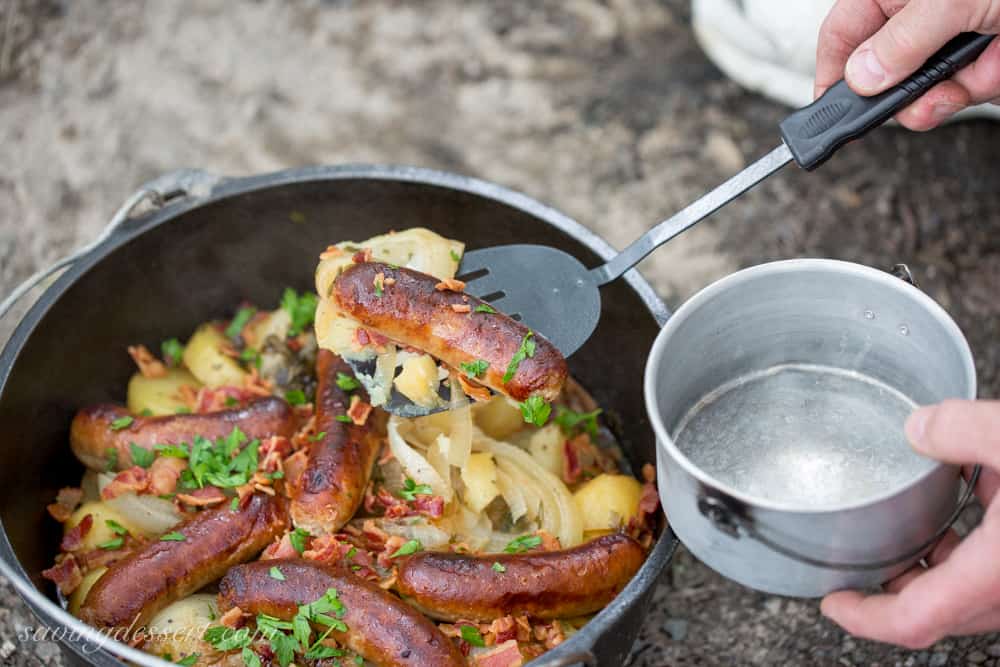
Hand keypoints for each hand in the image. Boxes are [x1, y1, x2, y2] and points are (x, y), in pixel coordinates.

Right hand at [815, 0, 999, 129]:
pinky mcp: (979, 57)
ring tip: (981, 68)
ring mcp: (947, 38)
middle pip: (883, 76)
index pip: (840, 36)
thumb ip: (900, 42)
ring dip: (955, 91)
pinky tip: (998, 61)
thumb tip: (860, 79)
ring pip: (927, 90)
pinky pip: (967, 89)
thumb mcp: (948, 1)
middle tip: (927, 97)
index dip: (831, 76)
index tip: (829, 115)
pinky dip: (986, 84)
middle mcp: (916, 16)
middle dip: (909, 95)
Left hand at [821, 400, 999, 647]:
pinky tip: (974, 493)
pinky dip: (978, 542)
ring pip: (973, 589)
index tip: (833, 603)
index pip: (915, 620)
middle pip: (940, 608)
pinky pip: (998, 563)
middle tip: (860, 563)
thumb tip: (918, 425)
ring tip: (909, 530)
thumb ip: (964, 428)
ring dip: (939, 565)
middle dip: (895, 588)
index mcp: (996, 574)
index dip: (865, 618)